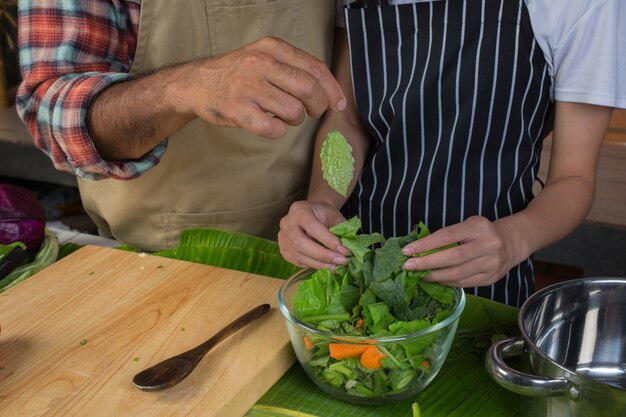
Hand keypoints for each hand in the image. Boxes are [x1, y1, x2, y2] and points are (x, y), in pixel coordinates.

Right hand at [175, 37, 345, 138]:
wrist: (198, 83)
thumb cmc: (240, 74)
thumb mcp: (265, 57)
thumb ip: (295, 69)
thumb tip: (331, 94)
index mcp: (272, 48)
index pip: (315, 68)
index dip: (332, 89)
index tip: (339, 104)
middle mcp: (260, 63)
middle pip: (309, 89)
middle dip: (317, 106)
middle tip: (311, 112)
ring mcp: (247, 86)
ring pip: (293, 111)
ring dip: (295, 120)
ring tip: (283, 116)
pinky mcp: (237, 109)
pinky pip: (272, 128)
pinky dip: (278, 131)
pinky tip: (271, 124)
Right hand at [278, 201, 350, 269]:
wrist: (312, 213)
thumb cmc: (323, 214)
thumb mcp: (334, 216)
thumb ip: (340, 230)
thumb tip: (347, 248)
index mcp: (299, 210)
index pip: (312, 227)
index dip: (328, 240)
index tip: (345, 251)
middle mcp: (287, 223)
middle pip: (301, 243)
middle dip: (323, 255)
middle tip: (341, 261)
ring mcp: (282, 237)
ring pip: (299, 255)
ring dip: (320, 264)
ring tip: (336, 266)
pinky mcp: (283, 249)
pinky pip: (297, 261)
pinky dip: (312, 265)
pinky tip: (325, 265)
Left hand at [401, 216, 519, 287]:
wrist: (511, 243)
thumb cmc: (481, 233)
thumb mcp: (467, 225)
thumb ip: (448, 236)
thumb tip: (418, 249)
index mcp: (478, 227)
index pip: (447, 236)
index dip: (425, 244)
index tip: (407, 251)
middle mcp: (488, 245)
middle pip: (452, 257)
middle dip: (427, 263)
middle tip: (408, 266)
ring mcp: (491, 263)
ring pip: (457, 273)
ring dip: (434, 275)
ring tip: (419, 274)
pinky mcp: (491, 278)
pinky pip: (464, 283)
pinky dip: (446, 282)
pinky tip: (435, 279)